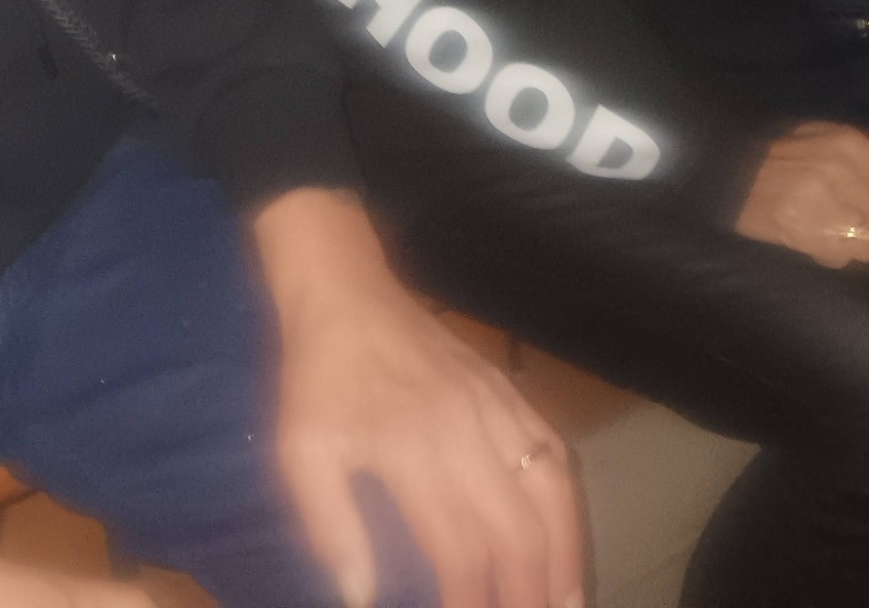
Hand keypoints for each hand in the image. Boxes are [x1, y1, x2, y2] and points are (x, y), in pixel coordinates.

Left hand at [254, 189, 583, 607]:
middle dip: (529, 592)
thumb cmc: (320, 375)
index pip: (460, 548)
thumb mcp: (301, 449)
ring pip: (551, 491)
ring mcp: (495, 407)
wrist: (345, 291)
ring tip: (567, 603)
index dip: (472, 603)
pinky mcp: (506, 389)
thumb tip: (358, 595)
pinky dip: (567, 500)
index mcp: (415, 450)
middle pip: (518, 530)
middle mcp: (467, 430)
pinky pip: (553, 449)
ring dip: (565, 554)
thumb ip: (330, 524)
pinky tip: (566, 533)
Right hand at [736, 120, 868, 268]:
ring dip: (866, 248)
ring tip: (844, 232)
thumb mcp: (838, 148)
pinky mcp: (801, 229)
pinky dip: (836, 253)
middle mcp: (841, 170)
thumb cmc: (791, 159)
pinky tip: (820, 237)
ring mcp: (820, 200)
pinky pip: (841, 256)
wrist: (725, 169)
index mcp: (854, 144)